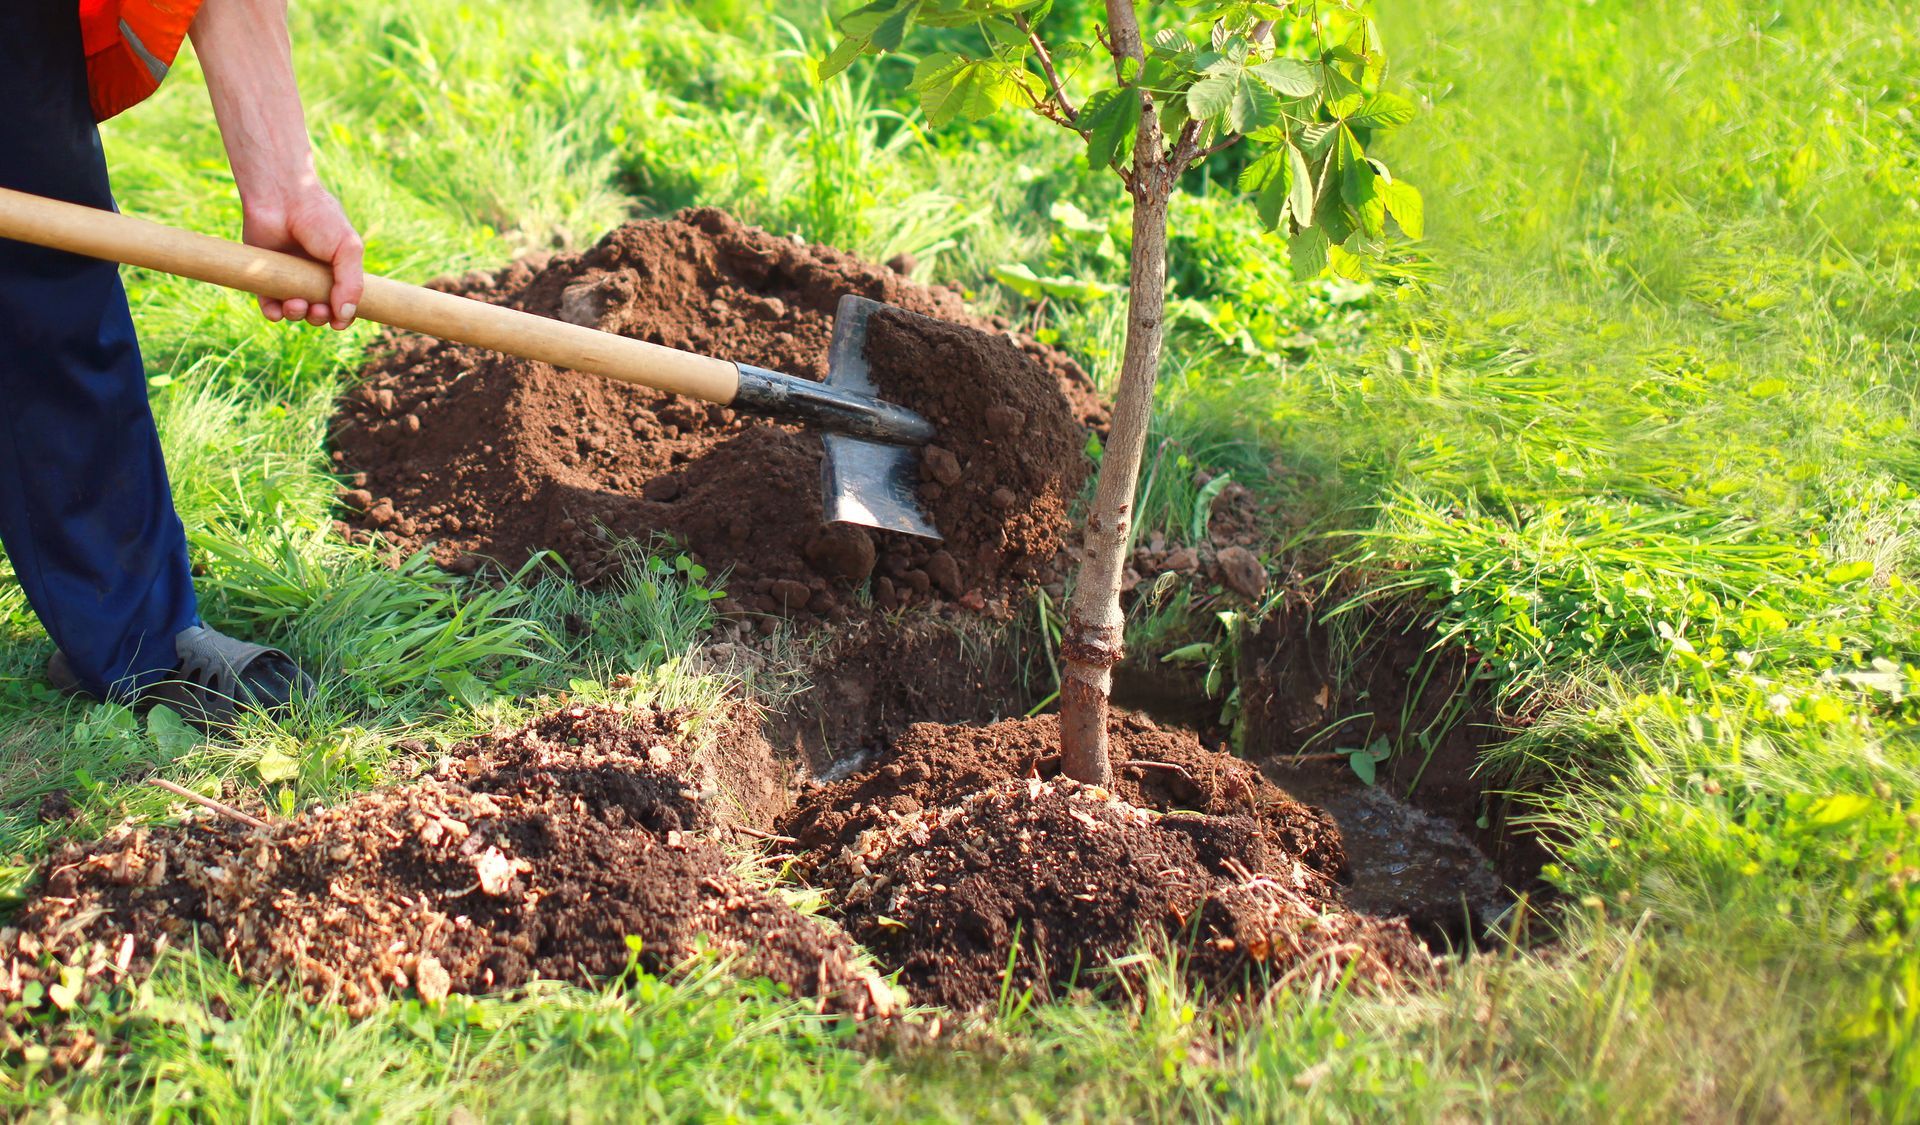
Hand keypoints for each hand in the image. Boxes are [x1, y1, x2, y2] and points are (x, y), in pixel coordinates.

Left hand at [241, 186, 364, 329]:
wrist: (282, 198)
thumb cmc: (319, 219)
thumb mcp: (348, 250)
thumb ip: (352, 284)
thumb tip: (344, 317)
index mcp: (336, 271)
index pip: (344, 304)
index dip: (343, 317)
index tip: (340, 321)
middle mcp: (312, 277)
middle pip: (319, 312)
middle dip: (319, 317)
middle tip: (317, 310)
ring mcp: (288, 277)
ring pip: (295, 311)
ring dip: (297, 315)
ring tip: (296, 304)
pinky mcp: (264, 276)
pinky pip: (269, 305)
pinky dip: (274, 313)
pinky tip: (278, 308)